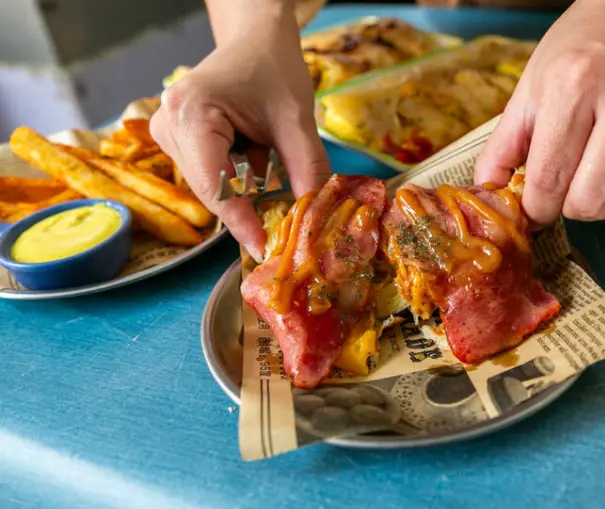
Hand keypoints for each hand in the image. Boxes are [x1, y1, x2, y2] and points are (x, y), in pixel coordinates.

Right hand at [150, 7, 329, 259]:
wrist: (255, 41)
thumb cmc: (273, 69)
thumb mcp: (297, 120)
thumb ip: (306, 170)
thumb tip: (313, 220)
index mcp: (191, 113)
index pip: (214, 184)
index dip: (241, 221)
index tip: (264, 249)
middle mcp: (168, 125)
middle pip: (211, 189)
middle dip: (250, 205)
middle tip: (285, 222)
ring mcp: (167, 133)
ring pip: (213, 185)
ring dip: (248, 184)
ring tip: (269, 153)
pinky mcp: (178, 140)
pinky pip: (212, 174)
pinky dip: (241, 174)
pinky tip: (256, 150)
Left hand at [475, 0, 604, 226]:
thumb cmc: (578, 52)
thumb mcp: (529, 89)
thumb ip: (504, 145)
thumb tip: (488, 195)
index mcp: (574, 88)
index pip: (550, 185)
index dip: (539, 206)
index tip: (542, 198)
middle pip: (599, 202)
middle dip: (579, 206)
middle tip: (577, 183)